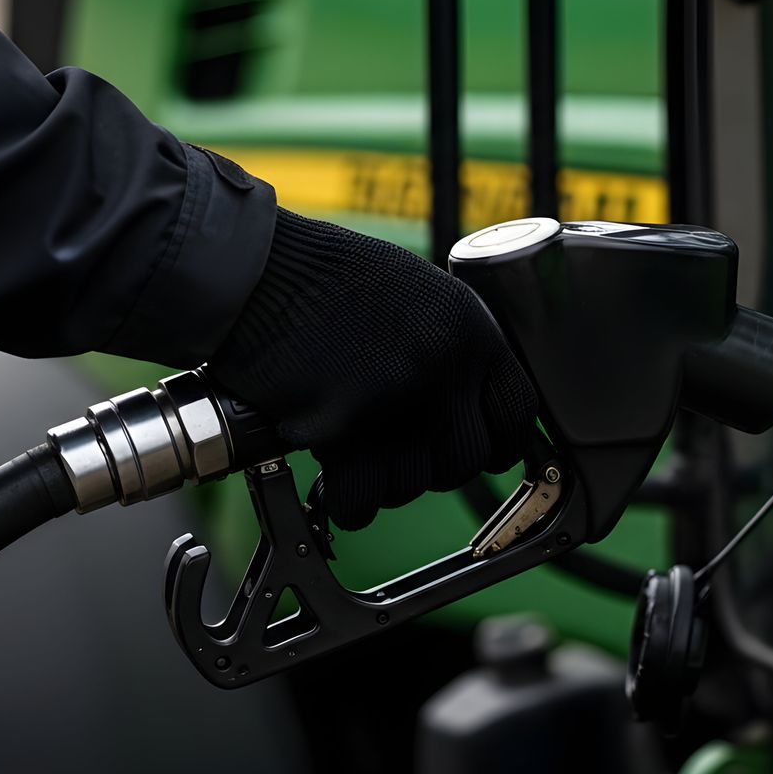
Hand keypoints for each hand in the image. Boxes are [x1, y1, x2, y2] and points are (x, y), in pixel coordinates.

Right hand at [208, 209, 538, 528]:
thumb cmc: (327, 277)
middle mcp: (444, 364)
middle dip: (435, 468)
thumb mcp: (419, 293)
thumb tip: (475, 405)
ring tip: (362, 457)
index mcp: (470, 328)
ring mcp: (395, 398)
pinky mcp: (342, 427)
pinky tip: (338, 488)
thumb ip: (453, 347)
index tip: (481, 451)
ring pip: (414, 485)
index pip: (518, 413)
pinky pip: (362, 497)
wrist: (255, 269)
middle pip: (466, 459)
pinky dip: (351, 504)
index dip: (498, 442)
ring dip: (388, 485)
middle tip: (403, 454)